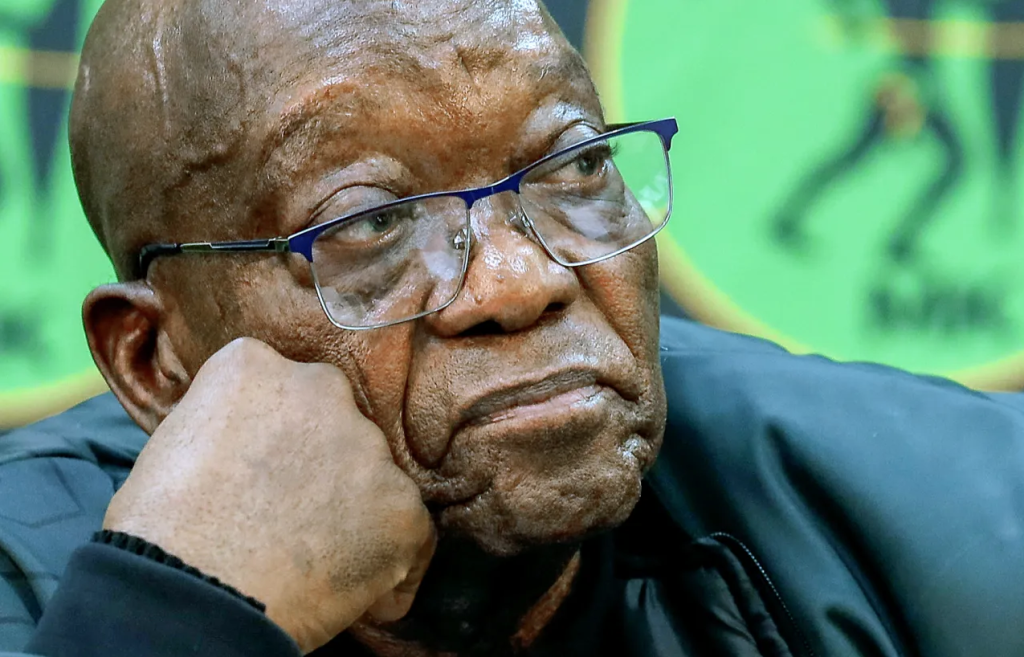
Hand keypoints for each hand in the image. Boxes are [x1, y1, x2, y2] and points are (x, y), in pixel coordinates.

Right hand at [103, 338, 435, 652]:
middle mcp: (321, 389)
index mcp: (255, 365)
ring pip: (374, 472)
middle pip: (334, 418)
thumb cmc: (160, 532)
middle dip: (320, 457)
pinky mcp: (403, 506)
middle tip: (289, 510)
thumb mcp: (177, 440)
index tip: (259, 466)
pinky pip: (408, 529)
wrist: (190, 598)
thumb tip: (252, 435)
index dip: (273, 431)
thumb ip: (230, 418)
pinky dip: (388, 556)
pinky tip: (350, 584)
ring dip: (355, 504)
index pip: (281, 382)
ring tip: (312, 553)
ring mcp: (369, 447)